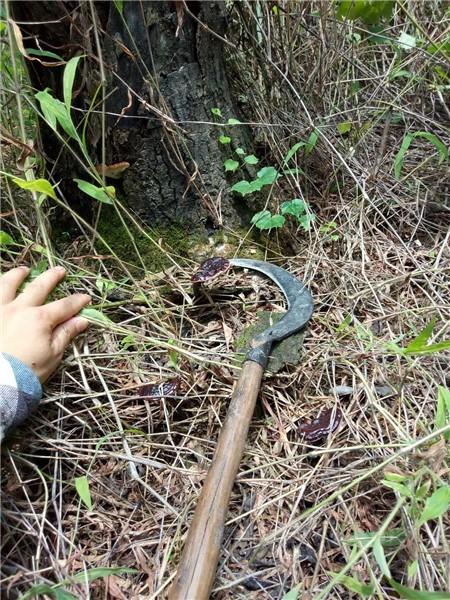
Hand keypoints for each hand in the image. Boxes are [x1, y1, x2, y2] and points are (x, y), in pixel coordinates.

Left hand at [0, 266, 90, 382]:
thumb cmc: (27, 372)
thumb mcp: (53, 355)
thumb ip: (66, 334)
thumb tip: (82, 320)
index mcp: (40, 319)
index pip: (64, 306)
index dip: (77, 301)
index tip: (86, 297)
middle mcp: (19, 309)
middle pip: (38, 288)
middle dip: (51, 278)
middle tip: (59, 270)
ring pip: (7, 285)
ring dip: (17, 275)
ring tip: (23, 270)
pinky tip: (1, 287)